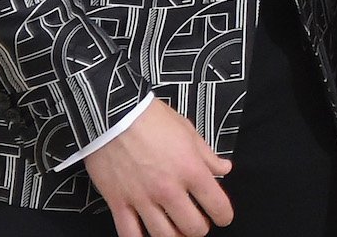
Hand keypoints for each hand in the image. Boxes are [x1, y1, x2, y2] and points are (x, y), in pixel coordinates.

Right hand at [82, 100, 233, 236]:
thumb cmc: (151, 117)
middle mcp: (169, 189)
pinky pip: (130, 235)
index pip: (217, 205)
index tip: (223, 216)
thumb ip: (207, 155)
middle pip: (194, 228)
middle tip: (198, 221)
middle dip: (201, 228)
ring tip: (176, 230)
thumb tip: (224, 168)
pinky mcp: (119, 203)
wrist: (112, 113)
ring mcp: (143, 199)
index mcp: (190, 169)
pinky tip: (147, 235)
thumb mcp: (187, 130)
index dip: (224, 216)